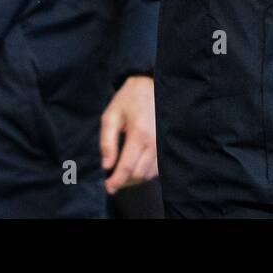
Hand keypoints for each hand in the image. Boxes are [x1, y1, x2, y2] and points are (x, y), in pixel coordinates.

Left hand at [100, 75, 156, 192]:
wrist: (152, 85)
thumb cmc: (129, 99)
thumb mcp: (111, 115)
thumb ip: (107, 142)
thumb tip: (106, 165)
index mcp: (139, 134)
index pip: (127, 167)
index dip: (116, 181)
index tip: (107, 188)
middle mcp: (154, 142)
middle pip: (139, 175)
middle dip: (124, 182)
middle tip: (111, 181)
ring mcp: (163, 145)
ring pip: (149, 174)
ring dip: (134, 179)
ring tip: (121, 175)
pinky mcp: (166, 145)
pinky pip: (157, 168)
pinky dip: (145, 173)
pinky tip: (134, 167)